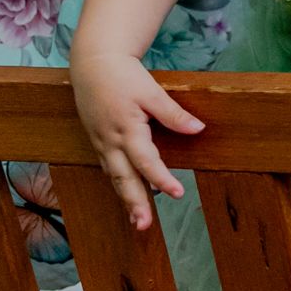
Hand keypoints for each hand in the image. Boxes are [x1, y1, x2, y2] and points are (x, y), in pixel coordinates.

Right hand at [69, 53, 203, 228]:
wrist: (92, 63)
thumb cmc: (122, 76)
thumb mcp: (151, 91)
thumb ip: (173, 113)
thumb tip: (198, 129)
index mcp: (125, 129)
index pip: (146, 161)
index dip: (162, 179)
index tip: (178, 194)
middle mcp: (110, 141)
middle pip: (123, 178)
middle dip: (134, 203)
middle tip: (144, 226)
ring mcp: (101, 143)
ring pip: (114, 176)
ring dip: (126, 198)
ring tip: (139, 220)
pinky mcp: (98, 141)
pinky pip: (110, 168)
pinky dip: (120, 183)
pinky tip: (130, 196)